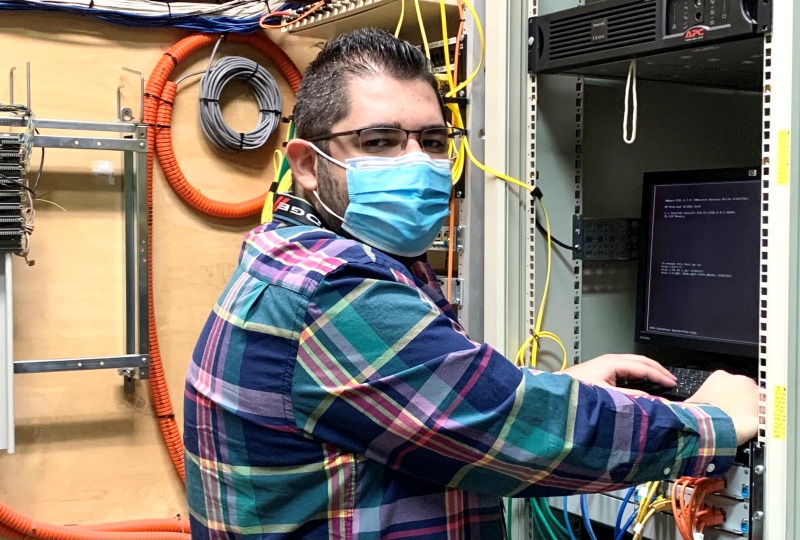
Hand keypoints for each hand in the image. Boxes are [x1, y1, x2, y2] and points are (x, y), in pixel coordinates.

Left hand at [558, 354, 676, 394]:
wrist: (556, 390)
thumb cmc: (576, 391)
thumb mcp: (607, 395)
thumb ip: (630, 397)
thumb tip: (652, 400)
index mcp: (613, 362)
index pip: (643, 367)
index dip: (660, 376)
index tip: (672, 384)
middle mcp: (611, 360)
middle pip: (641, 361)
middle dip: (658, 370)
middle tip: (672, 381)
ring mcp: (607, 363)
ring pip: (635, 363)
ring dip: (650, 371)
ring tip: (662, 380)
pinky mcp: (603, 370)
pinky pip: (628, 368)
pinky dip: (640, 373)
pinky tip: (644, 382)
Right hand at [685, 370, 758, 445]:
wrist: (711, 428)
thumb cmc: (700, 414)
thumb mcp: (693, 401)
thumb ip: (697, 398)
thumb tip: (682, 404)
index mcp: (720, 376)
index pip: (728, 382)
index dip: (726, 395)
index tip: (724, 404)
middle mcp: (739, 380)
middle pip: (744, 389)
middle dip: (740, 401)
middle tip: (732, 415)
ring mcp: (753, 394)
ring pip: (755, 400)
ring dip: (750, 410)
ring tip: (740, 423)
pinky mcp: (763, 409)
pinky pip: (763, 414)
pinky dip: (759, 420)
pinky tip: (750, 428)